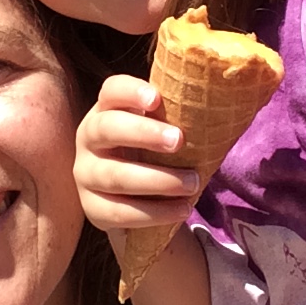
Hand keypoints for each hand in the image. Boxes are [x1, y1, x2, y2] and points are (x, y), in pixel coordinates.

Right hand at [75, 74, 201, 232]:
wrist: (133, 199)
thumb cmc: (154, 153)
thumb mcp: (159, 130)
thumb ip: (176, 116)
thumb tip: (220, 104)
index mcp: (106, 110)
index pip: (110, 91)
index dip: (130, 92)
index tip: (156, 98)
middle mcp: (88, 138)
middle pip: (106, 128)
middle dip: (144, 133)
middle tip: (179, 140)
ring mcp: (85, 174)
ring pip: (115, 176)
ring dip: (158, 180)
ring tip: (193, 183)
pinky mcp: (92, 208)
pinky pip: (119, 212)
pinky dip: (154, 213)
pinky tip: (181, 210)